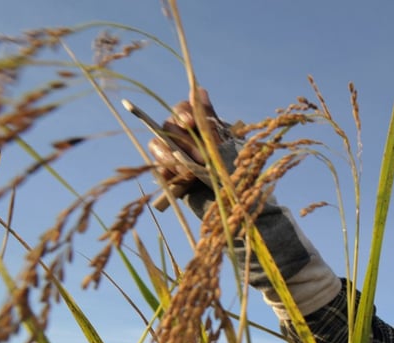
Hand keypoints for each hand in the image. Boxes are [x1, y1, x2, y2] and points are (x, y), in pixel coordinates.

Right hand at [146, 88, 241, 210]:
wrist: (236, 201)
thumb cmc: (234, 167)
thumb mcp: (226, 143)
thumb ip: (210, 120)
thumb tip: (200, 90)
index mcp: (197, 123)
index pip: (182, 108)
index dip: (184, 113)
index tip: (192, 123)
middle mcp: (182, 135)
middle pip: (168, 126)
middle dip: (183, 141)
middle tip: (200, 159)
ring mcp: (173, 153)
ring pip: (157, 144)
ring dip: (169, 155)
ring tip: (188, 171)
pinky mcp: (168, 172)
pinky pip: (158, 166)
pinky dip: (165, 171)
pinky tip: (177, 178)